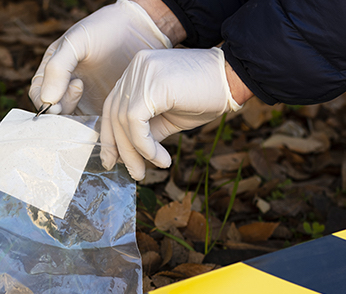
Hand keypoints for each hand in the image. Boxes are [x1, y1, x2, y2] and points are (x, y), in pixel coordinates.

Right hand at [28, 0, 172, 115]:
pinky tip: (103, 110)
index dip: (45, 102)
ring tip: (91, 93)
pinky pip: (92, 124)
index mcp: (52, 70)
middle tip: (80, 88)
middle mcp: (65, 87)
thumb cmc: (106, 29)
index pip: (38, 94)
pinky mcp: (102, 108)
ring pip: (71, 121)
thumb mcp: (77, 42)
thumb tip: (47, 100)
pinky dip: (93, 124)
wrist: (141, 29)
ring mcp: (84, 99)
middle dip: (61, 109)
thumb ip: (58, 68)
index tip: (58, 100)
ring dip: (77, 119)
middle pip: (53, 112)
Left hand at [100, 47, 242, 179]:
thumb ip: (144, 131)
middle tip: (134, 174)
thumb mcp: (167, 118)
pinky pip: (136, 123)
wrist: (234, 78)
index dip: (110, 136)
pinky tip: (160, 159)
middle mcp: (134, 68)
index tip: (113, 161)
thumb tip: (125, 155)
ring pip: (123, 121)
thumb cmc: (204, 97)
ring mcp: (141, 73)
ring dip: (135, 152)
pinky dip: (145, 146)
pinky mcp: (151, 85)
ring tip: (149, 169)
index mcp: (136, 71)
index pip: (113, 106)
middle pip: (115, 114)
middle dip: (121, 149)